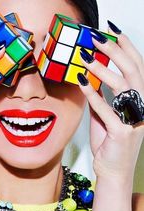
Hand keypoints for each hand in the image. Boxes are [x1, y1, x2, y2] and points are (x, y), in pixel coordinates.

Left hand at [79, 26, 143, 179]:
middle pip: (133, 72)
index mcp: (140, 102)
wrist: (113, 172)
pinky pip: (106, 109)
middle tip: (96, 38)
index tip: (112, 32)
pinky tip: (81, 81)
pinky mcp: (122, 133)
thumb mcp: (104, 118)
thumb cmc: (109, 145)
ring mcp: (134, 120)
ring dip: (104, 69)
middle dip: (115, 51)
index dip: (126, 48)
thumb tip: (88, 80)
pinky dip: (93, 94)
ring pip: (123, 86)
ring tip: (86, 57)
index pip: (137, 68)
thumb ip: (100, 99)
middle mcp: (142, 108)